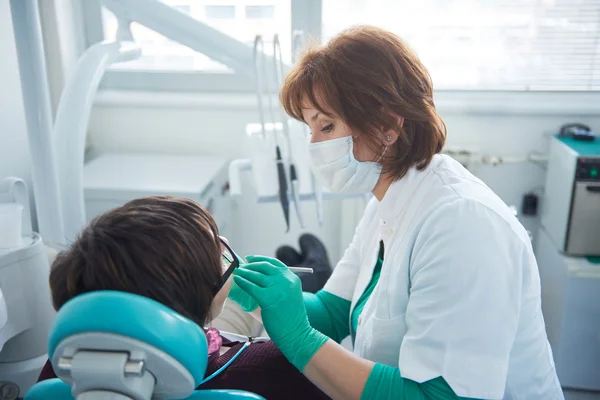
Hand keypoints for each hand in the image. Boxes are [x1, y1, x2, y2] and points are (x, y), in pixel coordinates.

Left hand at [233, 255, 327, 370]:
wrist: (296, 333)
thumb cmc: (291, 318)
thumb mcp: (290, 294)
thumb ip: (279, 284)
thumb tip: (258, 275)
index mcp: (292, 278)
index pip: (274, 263)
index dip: (260, 259)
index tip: (250, 258)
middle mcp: (286, 280)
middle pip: (265, 267)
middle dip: (250, 265)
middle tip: (241, 266)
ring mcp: (278, 289)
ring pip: (257, 275)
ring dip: (244, 272)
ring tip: (237, 272)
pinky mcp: (268, 298)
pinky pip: (251, 287)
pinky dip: (243, 282)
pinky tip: (237, 280)